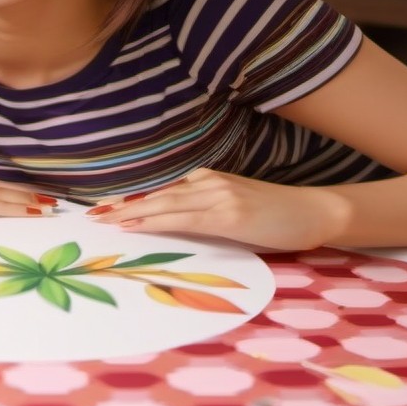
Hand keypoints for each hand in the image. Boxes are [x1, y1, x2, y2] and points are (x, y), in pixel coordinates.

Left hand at [85, 168, 348, 250]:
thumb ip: (205, 209)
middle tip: (91, 215)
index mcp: (207, 180)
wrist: (315, 212)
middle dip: (121, 205)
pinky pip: (183, 218)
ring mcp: (218, 196)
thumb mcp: (235, 208)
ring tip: (104, 220)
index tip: (104, 207)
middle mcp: (208, 183)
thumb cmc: (277, 215)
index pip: (161, 191)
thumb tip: (174, 221)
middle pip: (155, 195)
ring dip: (131, 213)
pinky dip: (156, 220)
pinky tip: (136, 225)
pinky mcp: (228, 214)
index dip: (131, 200)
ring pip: (164, 204)